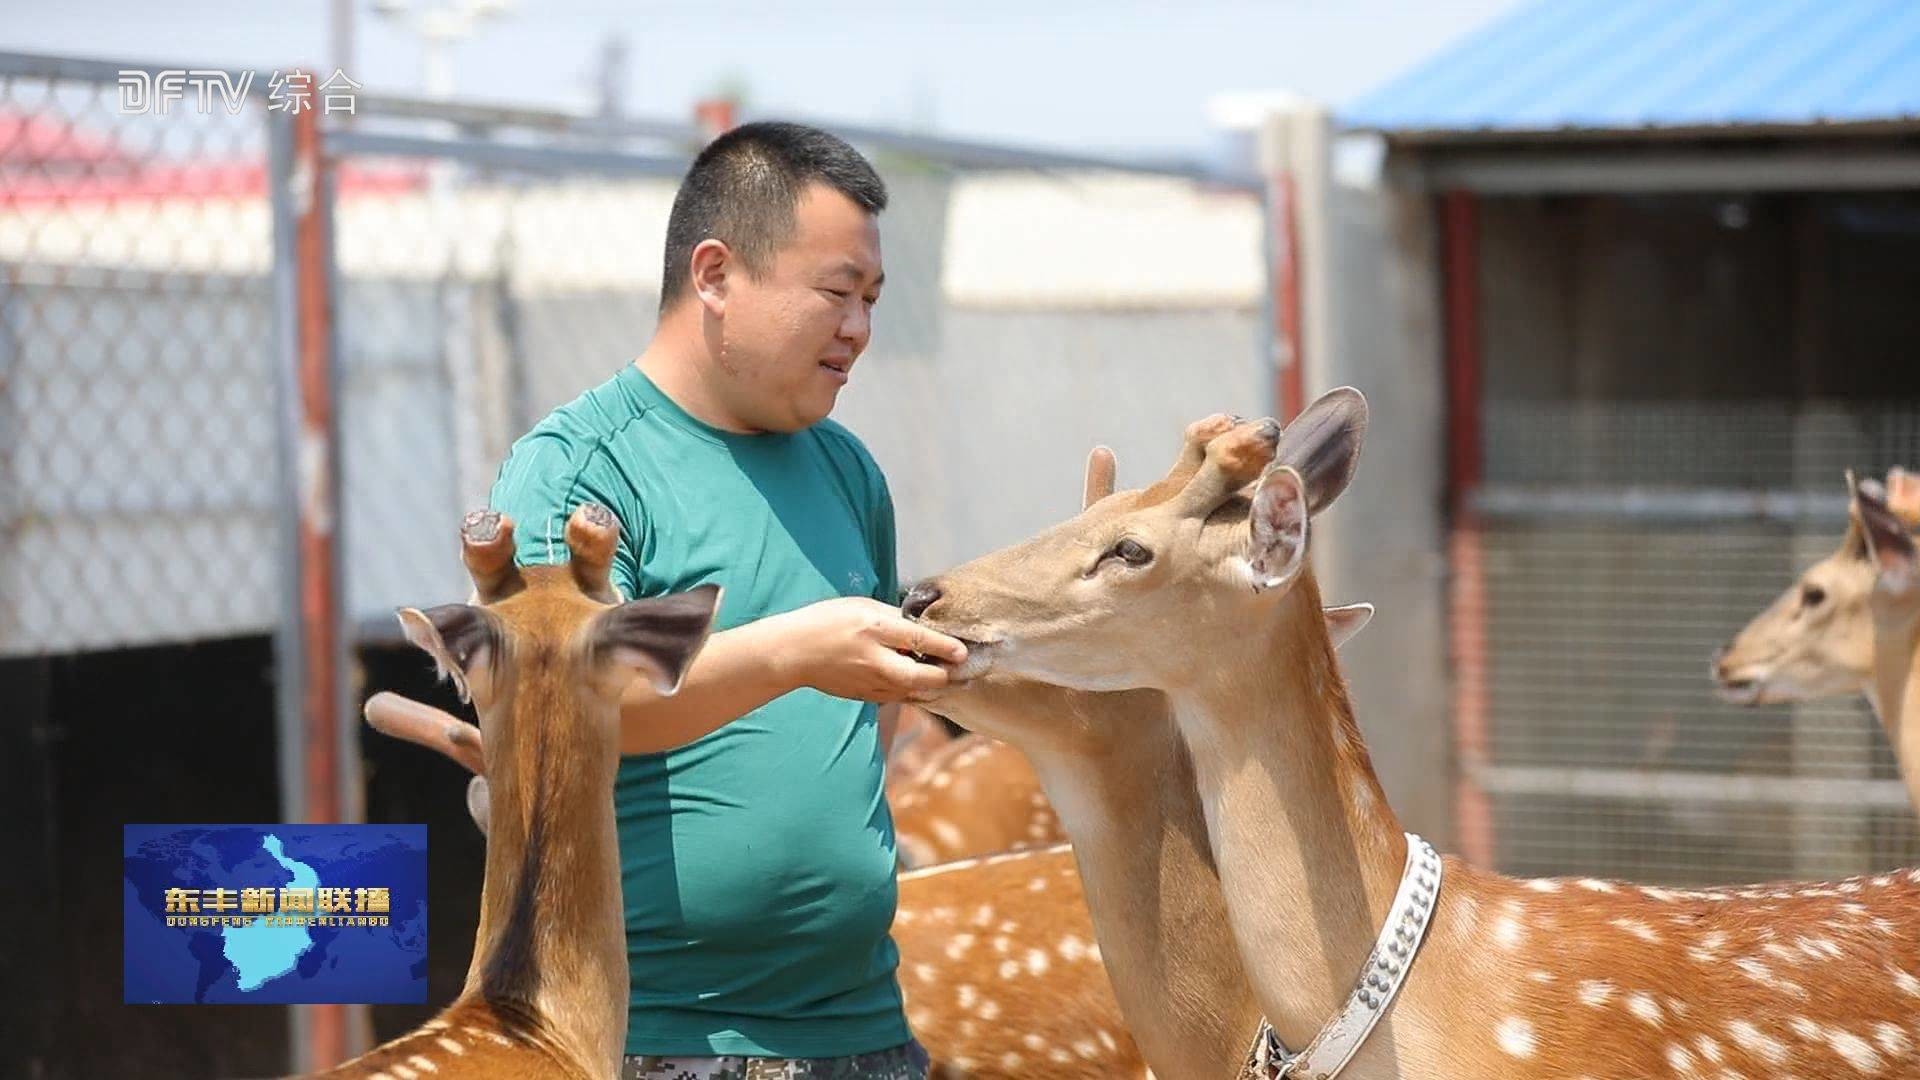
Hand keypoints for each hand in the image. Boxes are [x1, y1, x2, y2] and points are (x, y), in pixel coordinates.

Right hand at [772, 597, 969, 703]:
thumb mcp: (862, 606)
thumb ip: (895, 617)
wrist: (795, 652)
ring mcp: (870, 682)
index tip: (963, 650)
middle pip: (922, 676)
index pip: (920, 639)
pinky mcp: (867, 697)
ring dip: (934, 685)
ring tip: (948, 675)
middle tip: (961, 667)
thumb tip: (927, 625)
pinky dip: (915, 691)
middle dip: (946, 674)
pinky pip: (900, 697)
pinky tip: (923, 683)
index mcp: (874, 628)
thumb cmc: (829, 621)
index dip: (946, 647)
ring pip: (915, 692)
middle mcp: (875, 659)